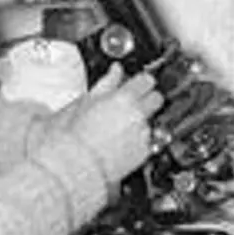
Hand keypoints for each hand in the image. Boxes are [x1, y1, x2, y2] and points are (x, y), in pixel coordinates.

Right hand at [65, 63, 163, 184]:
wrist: (76, 165)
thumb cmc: (76, 134)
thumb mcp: (87, 100)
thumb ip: (108, 82)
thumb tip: (117, 70)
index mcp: (124, 98)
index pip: (147, 80)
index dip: (142, 82)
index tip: (137, 84)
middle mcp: (138, 114)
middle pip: (157, 98)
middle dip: (148, 98)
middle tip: (133, 103)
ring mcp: (143, 134)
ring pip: (151, 119)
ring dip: (142, 120)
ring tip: (121, 127)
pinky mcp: (144, 152)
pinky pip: (149, 139)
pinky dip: (139, 139)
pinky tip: (122, 141)